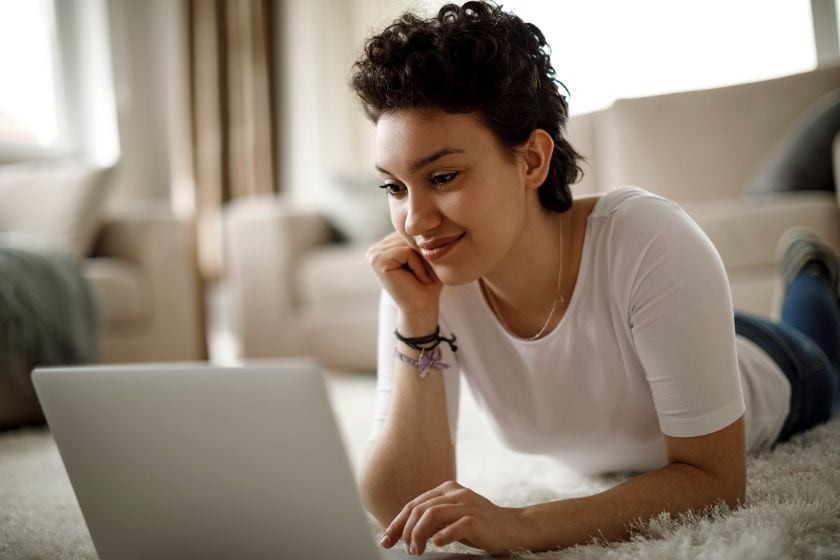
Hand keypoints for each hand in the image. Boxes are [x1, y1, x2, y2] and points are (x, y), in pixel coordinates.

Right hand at [367, 232, 442, 320]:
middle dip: (421, 255)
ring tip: (419, 277)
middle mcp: (375, 248)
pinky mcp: (378, 261)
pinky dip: (417, 266)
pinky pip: (406, 252)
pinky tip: (416, 279)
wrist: (422, 308)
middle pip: (408, 236)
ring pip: (408, 244)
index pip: (409, 232)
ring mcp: (374, 254)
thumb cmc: (428, 282)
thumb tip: (427, 215)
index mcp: (384, 245)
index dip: (422, 249)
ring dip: (420, 262)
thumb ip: (421, 237)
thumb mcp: (425, 254)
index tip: (422, 268)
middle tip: (422, 275)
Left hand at [379, 480, 526, 555]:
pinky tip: (437, 544)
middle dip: (406, 531)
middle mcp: (456, 493)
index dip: (397, 523)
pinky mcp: (478, 519)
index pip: (413, 504)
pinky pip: (456, 525)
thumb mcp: (453, 518)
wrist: (514, 528)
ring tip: (417, 551)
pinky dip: (443, 535)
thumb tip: (403, 531)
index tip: (387, 540)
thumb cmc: (480, 526)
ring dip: (418, 535)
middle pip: (419, 509)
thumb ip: (432, 518)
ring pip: (432, 515)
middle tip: (407, 550)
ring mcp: (467, 504)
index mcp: (447, 489)